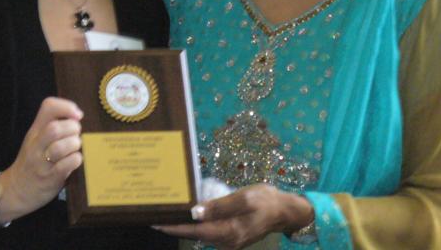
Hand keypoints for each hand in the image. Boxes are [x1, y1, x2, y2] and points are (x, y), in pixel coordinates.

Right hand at [0, 97, 83, 219]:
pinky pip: (67, 165)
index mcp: (35, 131)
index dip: (66, 106)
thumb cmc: (33, 161)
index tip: (77, 115)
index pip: (48, 107)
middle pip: (55, 128)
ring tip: (75, 148)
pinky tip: (74, 160)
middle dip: (72, 128)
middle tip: (75, 135)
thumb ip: (54, 126)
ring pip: (60, 147)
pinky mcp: (50, 178)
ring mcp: (41, 163)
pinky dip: (76, 159)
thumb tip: (78, 116)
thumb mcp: (37, 139)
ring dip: (74, 144)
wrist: (15, 190)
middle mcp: (36, 145)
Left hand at [156, 184, 313, 249]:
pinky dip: (198, 223)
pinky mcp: (230, 237)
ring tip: (170, 210)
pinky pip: (210, 231)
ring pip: (201, 233)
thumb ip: (219, 206)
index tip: (155, 221)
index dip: (174, 226)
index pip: (194, 231)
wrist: (285, 211)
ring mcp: (229, 242)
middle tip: (157, 211)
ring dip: (186, 224)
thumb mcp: (244, 198)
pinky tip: (190, 213)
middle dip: (176, 224)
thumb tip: (194, 213)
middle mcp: (226, 242)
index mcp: (229, 233)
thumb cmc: (266, 201)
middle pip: (195, 234)